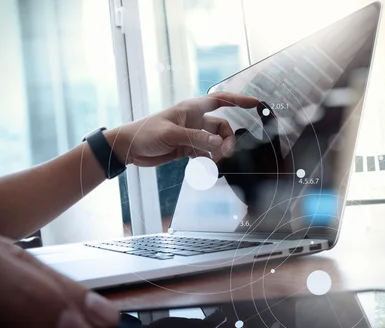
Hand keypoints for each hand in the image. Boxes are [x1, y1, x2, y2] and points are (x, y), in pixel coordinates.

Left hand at [104, 92, 259, 166]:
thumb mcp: (171, 134)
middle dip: (227, 140)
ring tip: (213, 165)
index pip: (220, 100)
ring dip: (218, 153)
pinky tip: (206, 171)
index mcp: (191, 109)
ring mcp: (191, 135)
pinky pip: (205, 154)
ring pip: (214, 142)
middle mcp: (194, 120)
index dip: (238, 100)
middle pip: (221, 127)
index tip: (255, 104)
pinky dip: (208, 162)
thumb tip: (219, 144)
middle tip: (225, 154)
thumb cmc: (145, 133)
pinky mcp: (186, 148)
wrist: (129, 148)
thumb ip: (195, 138)